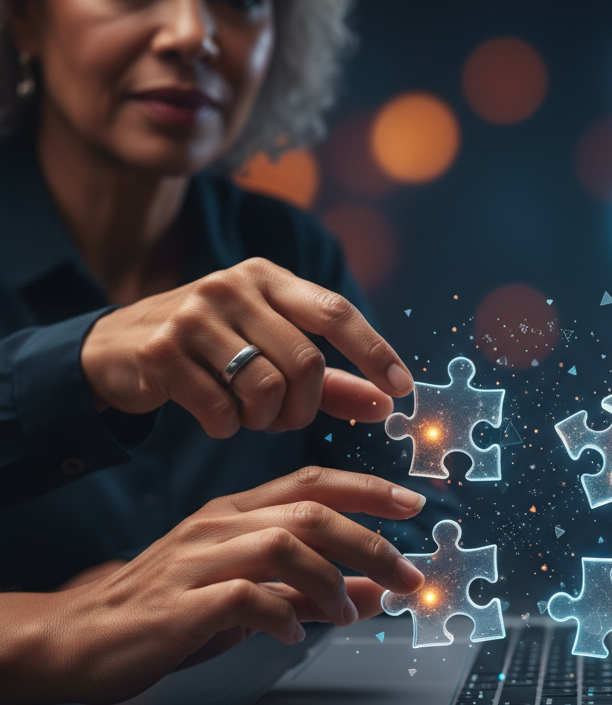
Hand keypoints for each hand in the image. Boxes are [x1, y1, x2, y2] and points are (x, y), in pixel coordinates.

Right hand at [0, 467, 426, 704]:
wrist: (80, 638)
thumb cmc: (169, 611)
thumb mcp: (249, 595)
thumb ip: (309, 590)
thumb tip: (373, 590)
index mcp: (235, 513)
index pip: (312, 482)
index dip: (367, 489)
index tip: (412, 502)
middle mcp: (219, 525)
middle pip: (310, 513)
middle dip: (370, 543)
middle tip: (407, 576)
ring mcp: (197, 560)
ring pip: (284, 545)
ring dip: (331, 581)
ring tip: (348, 613)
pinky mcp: (181, 602)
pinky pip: (245, 597)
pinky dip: (282, 614)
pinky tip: (293, 633)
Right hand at [81, 258, 413, 436]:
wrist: (115, 347)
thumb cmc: (211, 349)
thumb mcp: (271, 351)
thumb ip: (331, 379)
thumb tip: (388, 404)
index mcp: (267, 278)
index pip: (335, 311)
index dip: (374, 352)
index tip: (402, 389)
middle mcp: (232, 286)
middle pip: (305, 362)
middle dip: (306, 407)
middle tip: (288, 420)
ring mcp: (193, 316)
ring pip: (265, 388)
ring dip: (267, 420)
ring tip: (251, 418)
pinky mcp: (161, 352)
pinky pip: (220, 409)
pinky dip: (228, 427)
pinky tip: (216, 419)